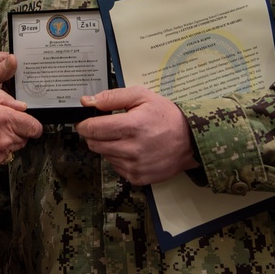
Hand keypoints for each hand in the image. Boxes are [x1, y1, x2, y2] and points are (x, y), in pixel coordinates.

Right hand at [0, 89, 42, 180]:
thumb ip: (2, 99)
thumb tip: (19, 105)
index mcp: (3, 120)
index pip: (34, 126)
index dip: (32, 124)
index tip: (27, 123)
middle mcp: (4, 139)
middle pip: (25, 138)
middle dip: (17, 131)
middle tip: (0, 125)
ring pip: (12, 148)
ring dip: (6, 142)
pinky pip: (0, 158)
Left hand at [75, 87, 197, 185]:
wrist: (190, 141)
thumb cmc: (166, 116)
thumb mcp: (142, 96)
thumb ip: (112, 97)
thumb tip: (87, 101)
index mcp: (131, 127)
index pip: (92, 129)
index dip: (84, 124)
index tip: (84, 121)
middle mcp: (132, 149)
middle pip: (93, 144)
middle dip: (95, 134)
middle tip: (107, 127)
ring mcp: (134, 166)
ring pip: (103, 155)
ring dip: (107, 145)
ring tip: (125, 137)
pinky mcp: (137, 177)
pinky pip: (115, 167)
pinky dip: (118, 157)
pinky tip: (131, 149)